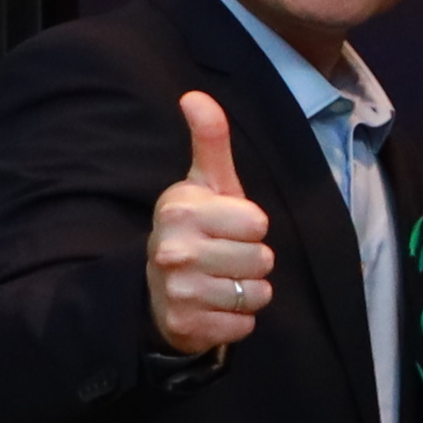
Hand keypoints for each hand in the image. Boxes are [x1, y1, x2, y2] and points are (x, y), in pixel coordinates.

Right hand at [146, 91, 279, 354]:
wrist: (159, 289)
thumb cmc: (197, 229)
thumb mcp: (206, 184)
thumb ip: (210, 141)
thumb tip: (196, 96)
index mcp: (179, 210)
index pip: (259, 222)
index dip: (252, 226)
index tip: (227, 227)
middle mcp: (172, 250)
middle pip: (263, 259)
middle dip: (254, 260)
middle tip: (225, 257)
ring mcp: (177, 291)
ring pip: (258, 293)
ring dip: (250, 291)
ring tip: (222, 281)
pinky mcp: (186, 326)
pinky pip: (245, 324)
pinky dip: (239, 319)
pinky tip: (216, 306)